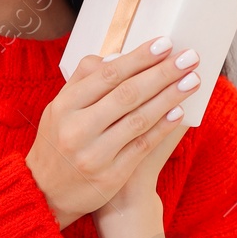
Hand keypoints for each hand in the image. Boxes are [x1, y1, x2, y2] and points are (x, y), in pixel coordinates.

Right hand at [25, 35, 201, 229]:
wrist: (44, 193)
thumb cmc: (57, 142)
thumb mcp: (58, 108)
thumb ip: (84, 80)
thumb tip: (117, 56)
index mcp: (64, 106)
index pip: (108, 75)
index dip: (139, 58)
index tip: (165, 43)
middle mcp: (77, 129)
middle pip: (127, 94)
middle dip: (162, 73)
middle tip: (189, 57)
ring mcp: (94, 154)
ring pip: (138, 119)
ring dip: (169, 97)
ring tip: (192, 80)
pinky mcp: (110, 176)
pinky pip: (142, 146)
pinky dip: (162, 127)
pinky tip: (179, 112)